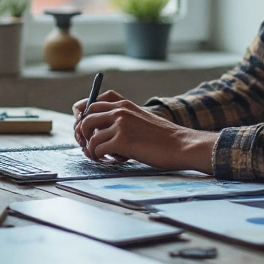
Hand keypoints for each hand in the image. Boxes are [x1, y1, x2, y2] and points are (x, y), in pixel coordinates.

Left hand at [75, 93, 217, 172]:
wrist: (181, 145)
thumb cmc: (163, 137)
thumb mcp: (141, 119)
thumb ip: (122, 120)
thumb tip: (100, 132)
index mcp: (124, 104)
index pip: (91, 103)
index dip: (83, 117)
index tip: (87, 130)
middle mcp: (120, 111)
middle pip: (85, 118)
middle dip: (82, 133)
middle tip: (88, 145)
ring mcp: (120, 125)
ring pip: (89, 136)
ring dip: (90, 149)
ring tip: (99, 157)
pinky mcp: (121, 140)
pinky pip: (97, 149)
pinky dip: (99, 157)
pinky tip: (109, 160)